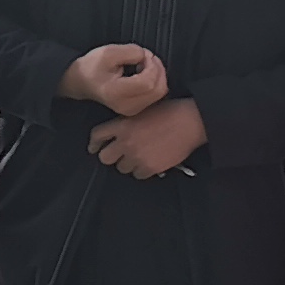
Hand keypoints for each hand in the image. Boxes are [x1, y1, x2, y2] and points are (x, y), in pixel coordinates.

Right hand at [61, 43, 169, 116]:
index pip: (148, 82)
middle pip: (158, 89)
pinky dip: (155, 80)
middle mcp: (126, 106)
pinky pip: (157, 94)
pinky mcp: (137, 109)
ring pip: (160, 92)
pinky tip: (144, 73)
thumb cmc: (92, 67)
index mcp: (116, 93)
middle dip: (157, 68)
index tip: (143, 54)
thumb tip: (147, 57)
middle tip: (146, 57)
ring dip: (158, 74)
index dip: (152, 65)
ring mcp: (132, 110)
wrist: (81, 82)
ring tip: (144, 64)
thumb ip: (131, 52)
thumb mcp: (108, 52)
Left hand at [90, 97, 207, 176]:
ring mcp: (137, 156)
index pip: (97, 135)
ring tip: (139, 156)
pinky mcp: (150, 167)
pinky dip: (142, 170)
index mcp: (122, 124)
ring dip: (128, 163)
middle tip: (118, 155)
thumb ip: (127, 122)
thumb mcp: (142, 109)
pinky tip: (149, 162)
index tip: (94, 147)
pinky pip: (138, 175)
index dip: (94, 143)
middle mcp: (126, 142)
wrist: (190, 122)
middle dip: (110, 156)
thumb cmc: (170, 111)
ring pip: (121, 168)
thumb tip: (118, 132)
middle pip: (105, 157)